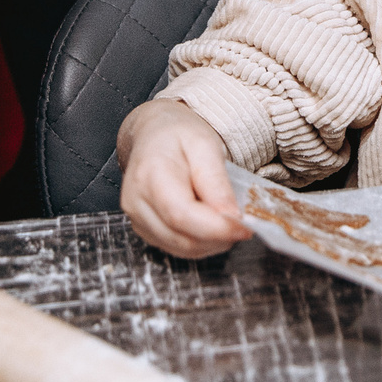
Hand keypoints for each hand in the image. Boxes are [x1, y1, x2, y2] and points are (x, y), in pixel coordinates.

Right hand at [118, 99, 247, 258]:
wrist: (154, 133)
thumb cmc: (178, 134)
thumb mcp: (205, 144)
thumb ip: (216, 181)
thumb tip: (231, 217)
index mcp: (150, 174)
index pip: (181, 215)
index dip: (216, 228)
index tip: (244, 226)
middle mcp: (137, 202)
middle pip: (181, 238)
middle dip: (218, 238)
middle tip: (243, 223)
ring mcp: (137, 218)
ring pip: (181, 248)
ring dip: (211, 243)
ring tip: (228, 220)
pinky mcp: (144, 229)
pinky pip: (176, 247)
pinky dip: (200, 242)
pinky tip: (210, 223)